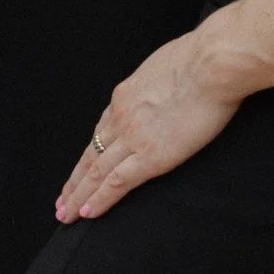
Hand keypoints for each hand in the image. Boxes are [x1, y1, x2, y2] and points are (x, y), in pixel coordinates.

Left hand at [55, 23, 248, 222]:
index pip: (100, 132)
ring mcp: (132, 137)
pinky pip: (116, 182)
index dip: (88, 154)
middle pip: (90, 155)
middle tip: (60, 202)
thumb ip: (160, 84)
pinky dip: (99, 200)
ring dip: (78, 195)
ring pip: (95, 172)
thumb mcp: (166, 67)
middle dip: (74, 181)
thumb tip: (167, 89)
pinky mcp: (150, 156)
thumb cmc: (203, 59)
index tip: (79, 169)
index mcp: (125, 96)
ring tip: (64, 214)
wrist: (213, 64)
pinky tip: (86, 213)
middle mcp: (121, 117)